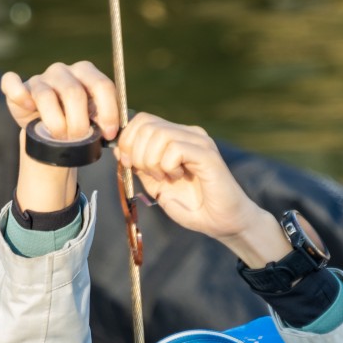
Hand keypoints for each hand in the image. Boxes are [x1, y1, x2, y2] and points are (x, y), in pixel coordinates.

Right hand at [1, 62, 121, 212]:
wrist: (52, 136)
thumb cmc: (79, 126)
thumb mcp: (97, 122)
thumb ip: (108, 121)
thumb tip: (117, 132)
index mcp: (87, 74)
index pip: (102, 86)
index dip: (108, 112)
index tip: (108, 134)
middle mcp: (63, 71)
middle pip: (74, 93)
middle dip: (79, 123)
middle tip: (78, 138)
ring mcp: (40, 79)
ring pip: (46, 96)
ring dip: (55, 123)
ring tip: (59, 136)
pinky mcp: (18, 88)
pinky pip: (12, 83)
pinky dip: (17, 92)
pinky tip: (27, 105)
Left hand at [116, 114, 289, 267]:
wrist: (223, 223)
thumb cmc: (194, 207)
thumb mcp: (157, 187)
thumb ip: (140, 167)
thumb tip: (120, 150)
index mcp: (176, 137)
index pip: (142, 120)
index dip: (127, 140)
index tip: (130, 165)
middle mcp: (188, 133)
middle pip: (146, 123)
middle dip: (136, 152)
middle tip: (151, 175)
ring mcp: (199, 141)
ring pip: (159, 134)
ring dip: (152, 161)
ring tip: (165, 178)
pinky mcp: (207, 154)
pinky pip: (175, 148)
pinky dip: (168, 166)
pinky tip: (178, 177)